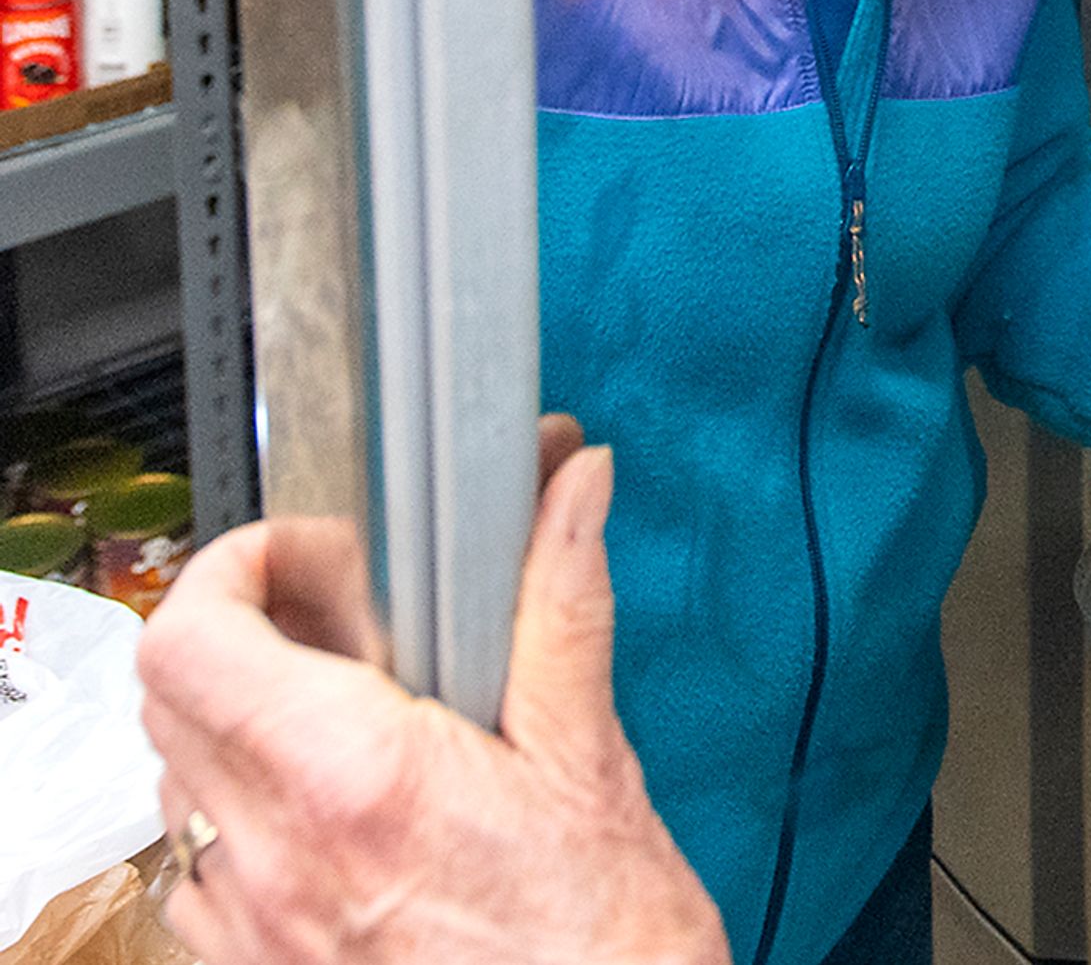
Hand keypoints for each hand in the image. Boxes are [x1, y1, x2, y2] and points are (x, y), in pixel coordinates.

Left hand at [131, 427, 729, 964]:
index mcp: (356, 776)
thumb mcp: (591, 757)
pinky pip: (193, 867)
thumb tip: (569, 490)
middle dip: (235, 628)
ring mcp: (251, 922)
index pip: (195, 639)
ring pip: (172, 778)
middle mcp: (277, 853)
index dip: (233, 567)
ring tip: (339, 712)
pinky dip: (235, 814)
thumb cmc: (603, 938)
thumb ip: (560, 605)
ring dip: (231, 720)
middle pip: (168, 695)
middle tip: (331, 618)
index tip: (306, 554)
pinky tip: (324, 810)